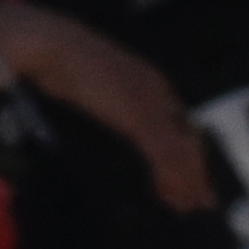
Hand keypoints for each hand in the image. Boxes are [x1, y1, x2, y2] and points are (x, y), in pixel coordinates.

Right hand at [1, 6, 216, 212]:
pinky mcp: (139, 117)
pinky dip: (168, 176)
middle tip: (199, 199)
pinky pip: (163, 154)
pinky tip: (164, 191)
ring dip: (185, 180)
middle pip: (187, 137)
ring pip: (179, 150)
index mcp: (150, 80)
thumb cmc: (59, 58)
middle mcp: (157, 92)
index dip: (187, 149)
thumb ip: (106, 95)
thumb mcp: (90, 80)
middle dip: (195, 171)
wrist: (49, 45)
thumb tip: (104, 111)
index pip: (179, 122)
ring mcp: (150, 104)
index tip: (190, 174)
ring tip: (184, 204)